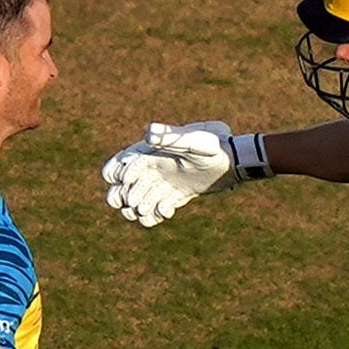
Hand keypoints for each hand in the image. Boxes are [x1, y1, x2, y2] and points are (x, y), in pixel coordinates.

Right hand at [101, 122, 259, 228]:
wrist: (232, 161)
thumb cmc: (213, 146)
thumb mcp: (193, 141)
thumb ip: (171, 137)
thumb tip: (149, 131)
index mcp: (148, 152)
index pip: (118, 165)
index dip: (116, 174)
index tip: (127, 180)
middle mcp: (151, 169)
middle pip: (120, 188)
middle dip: (121, 198)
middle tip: (135, 204)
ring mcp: (161, 185)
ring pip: (135, 203)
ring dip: (136, 210)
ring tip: (149, 211)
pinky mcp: (172, 197)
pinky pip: (154, 211)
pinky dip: (154, 216)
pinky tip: (166, 212)